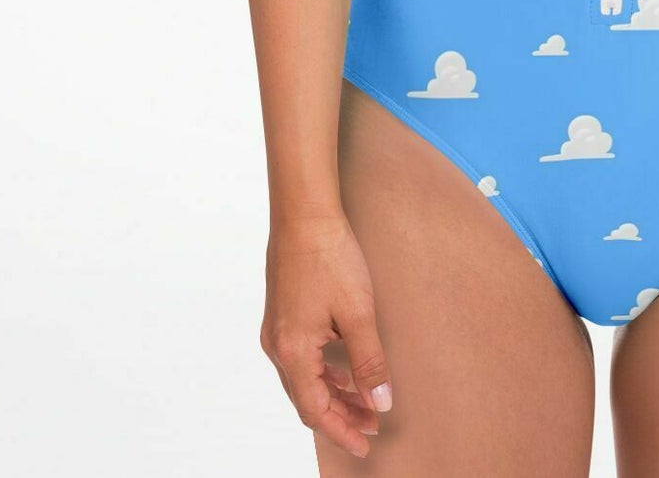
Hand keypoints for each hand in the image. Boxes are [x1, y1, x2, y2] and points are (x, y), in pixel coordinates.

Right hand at [260, 212, 392, 459]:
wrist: (304, 214)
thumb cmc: (330, 258)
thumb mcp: (358, 312)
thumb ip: (369, 361)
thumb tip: (381, 403)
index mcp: (292, 352)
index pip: (316, 410)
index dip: (342, 431)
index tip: (365, 444)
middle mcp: (277, 347)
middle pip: (308, 399)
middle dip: (341, 415)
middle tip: (372, 427)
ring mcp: (277, 331)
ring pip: (305, 379)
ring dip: (335, 393)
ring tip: (367, 401)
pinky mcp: (283, 315)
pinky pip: (303, 357)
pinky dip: (326, 370)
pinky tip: (348, 368)